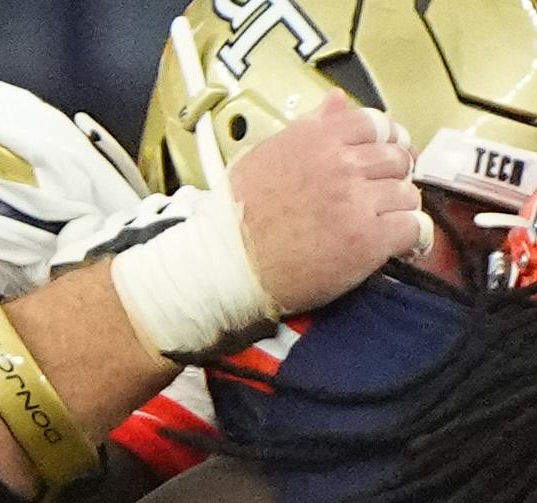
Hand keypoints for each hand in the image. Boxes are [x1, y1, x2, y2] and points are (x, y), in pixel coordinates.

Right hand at [230, 99, 423, 314]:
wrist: (220, 269)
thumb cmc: (234, 220)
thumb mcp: (263, 157)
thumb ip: (308, 127)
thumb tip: (337, 101)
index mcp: (316, 140)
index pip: (376, 124)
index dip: (386, 140)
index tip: (383, 154)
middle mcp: (340, 165)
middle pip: (397, 158)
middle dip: (392, 177)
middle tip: (379, 196)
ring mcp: (356, 202)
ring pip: (407, 193)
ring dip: (399, 210)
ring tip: (381, 224)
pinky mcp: (368, 240)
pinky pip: (414, 228)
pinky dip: (413, 238)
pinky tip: (400, 246)